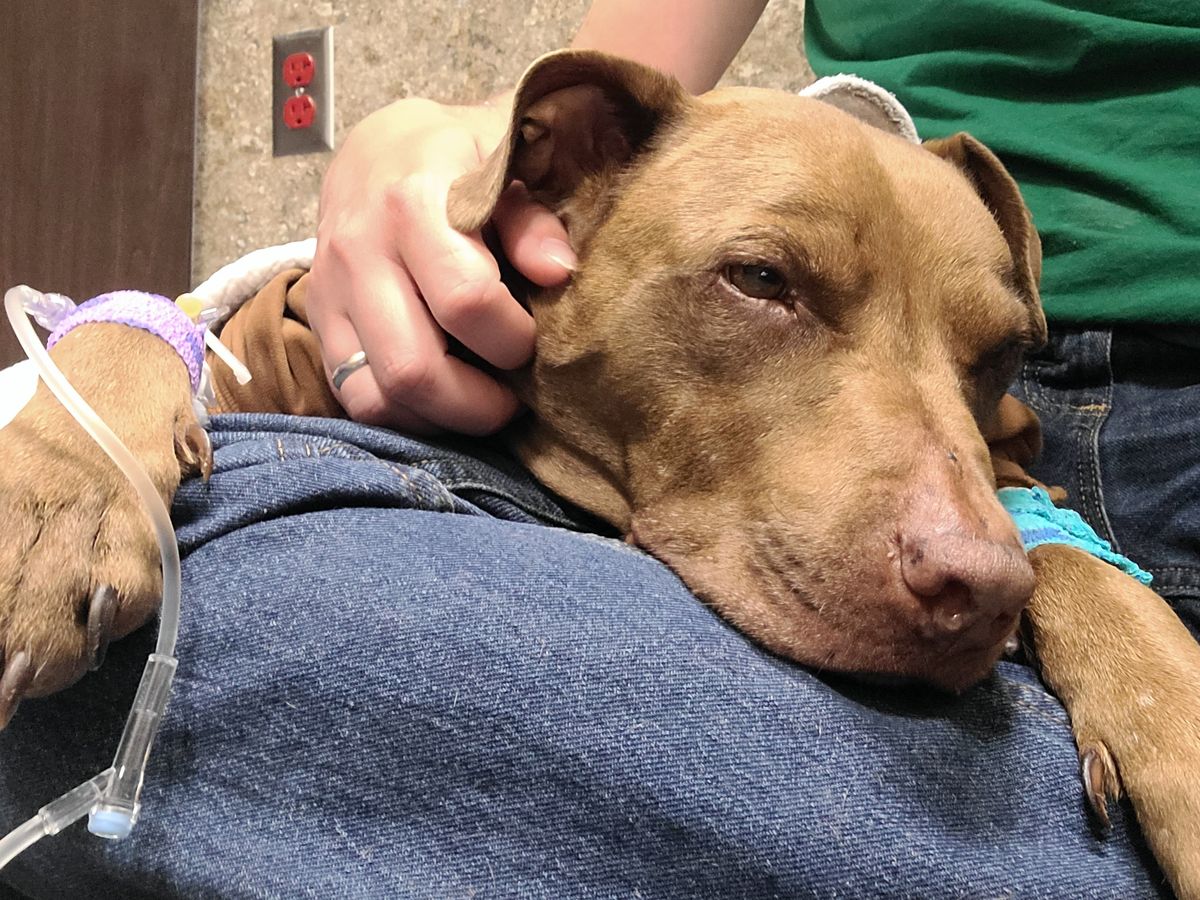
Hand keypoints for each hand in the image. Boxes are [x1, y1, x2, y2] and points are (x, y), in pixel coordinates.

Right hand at [308, 96, 574, 434]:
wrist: (377, 148)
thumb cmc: (458, 155)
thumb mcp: (504, 161)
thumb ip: (533, 219)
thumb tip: (559, 273)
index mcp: (413, 200)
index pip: (466, 300)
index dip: (512, 336)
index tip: (535, 336)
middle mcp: (360, 249)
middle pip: (414, 368)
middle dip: (478, 402)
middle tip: (514, 394)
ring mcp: (331, 290)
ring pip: (378, 397)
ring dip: (440, 418)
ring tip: (480, 402)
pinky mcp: (318, 320)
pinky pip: (353, 398)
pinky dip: (404, 415)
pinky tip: (442, 398)